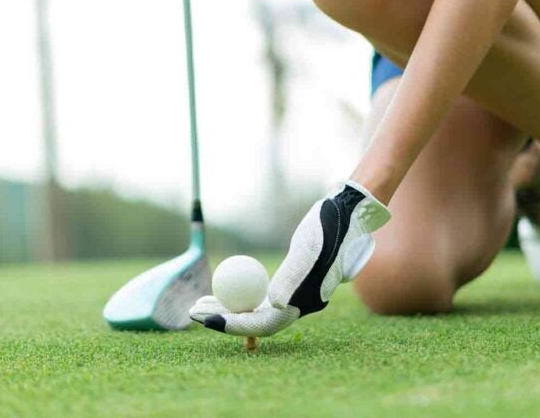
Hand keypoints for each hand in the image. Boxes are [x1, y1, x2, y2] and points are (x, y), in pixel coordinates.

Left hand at [189, 181, 389, 336]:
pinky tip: (219, 290)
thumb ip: (293, 277)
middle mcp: (298, 304)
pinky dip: (236, 296)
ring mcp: (293, 295)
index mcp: (305, 302)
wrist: (346, 214)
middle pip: (254, 321)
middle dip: (223, 319)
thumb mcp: (310, 249)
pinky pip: (257, 298)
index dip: (232, 325)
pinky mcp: (288, 284)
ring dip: (226, 309)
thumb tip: (275, 304)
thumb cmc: (328, 228)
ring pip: (253, 311)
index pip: (263, 323)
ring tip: (199, 303)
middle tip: (193, 312)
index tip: (205, 319)